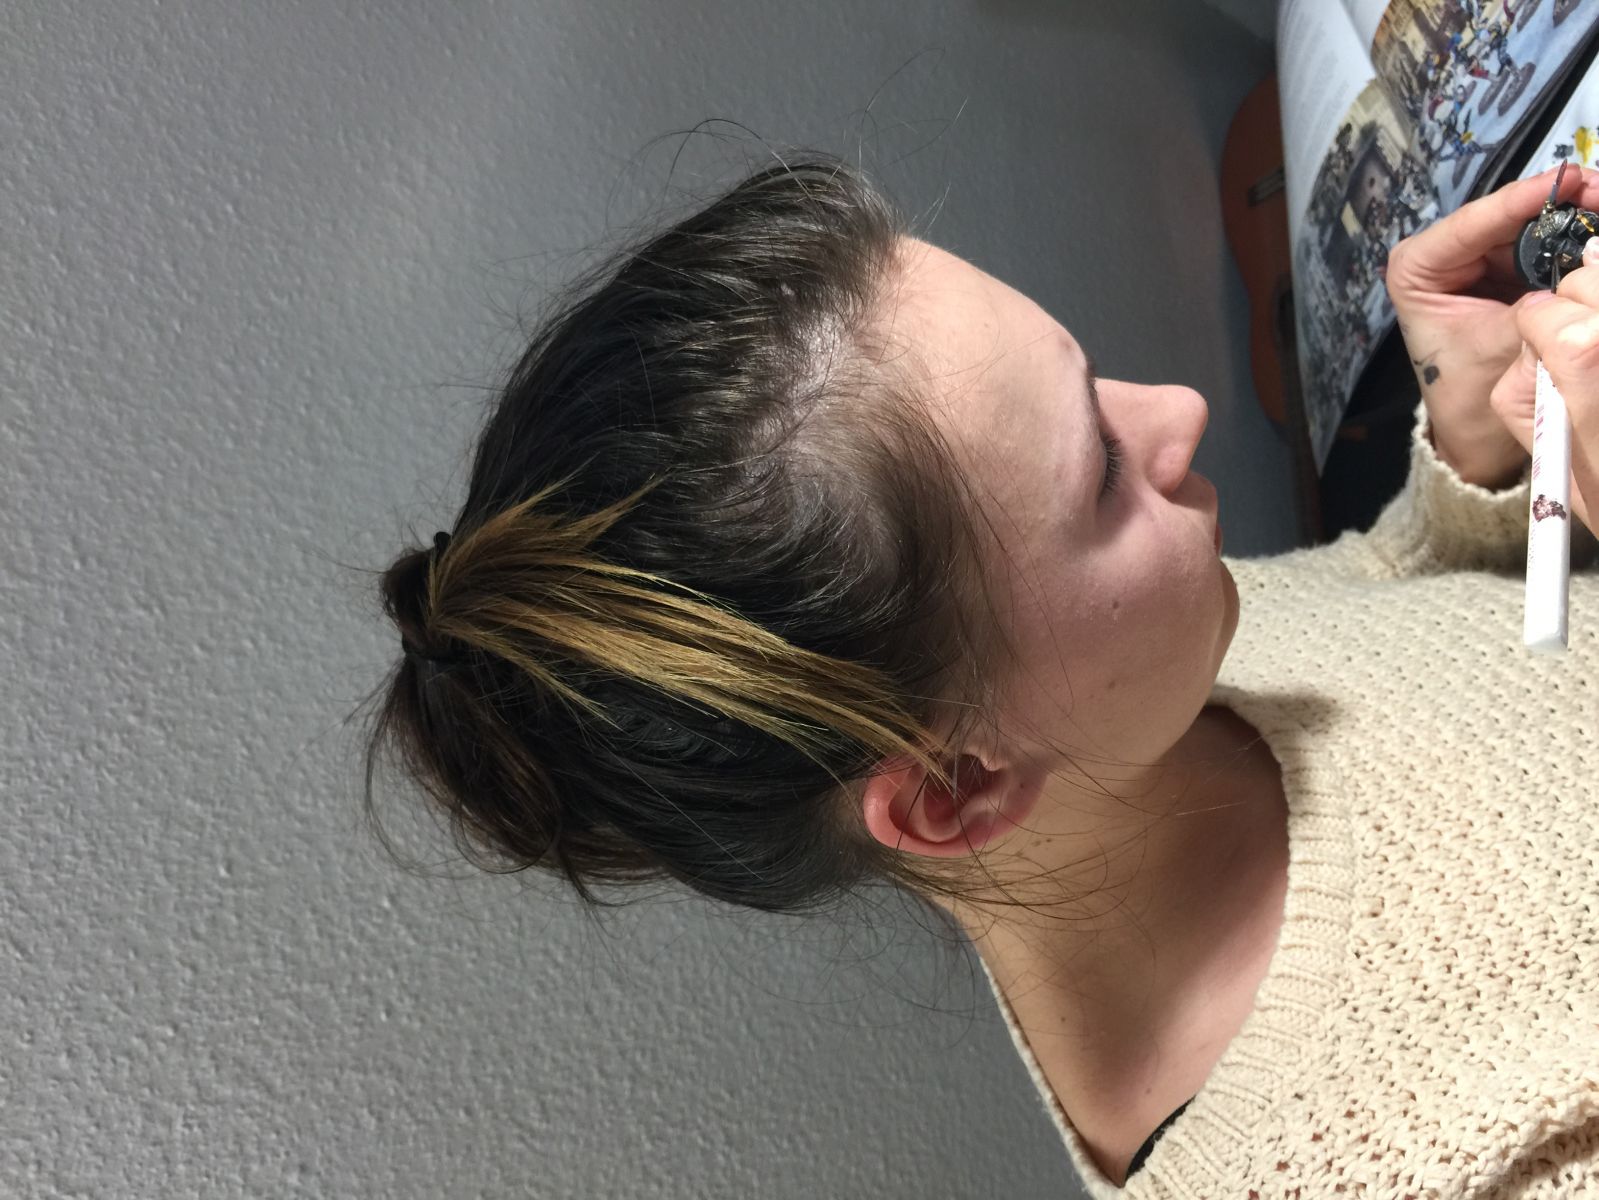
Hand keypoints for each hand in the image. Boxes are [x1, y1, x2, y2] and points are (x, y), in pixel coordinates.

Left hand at [1385, 165, 1598, 487]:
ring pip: (1531, 224)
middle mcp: (1441, 255)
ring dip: (1573, 217)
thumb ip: (1542, 303)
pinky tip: (1597, 230)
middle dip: (1561, 203)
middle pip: (1508, 214)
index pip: (1476, 222)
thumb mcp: (1505, 344)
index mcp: (1417, 268)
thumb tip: (1584, 270)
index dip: (1527, 199)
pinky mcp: (1503, 268)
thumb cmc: (1470, 394)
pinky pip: (1543, 243)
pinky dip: (1572, 238)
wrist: (1474, 432)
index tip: (1570, 179)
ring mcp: (1474, 259)